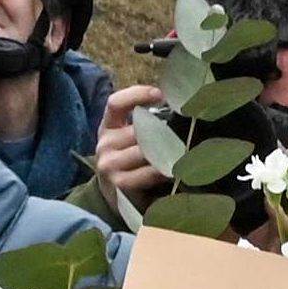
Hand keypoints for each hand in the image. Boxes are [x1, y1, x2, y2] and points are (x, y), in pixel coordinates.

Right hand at [92, 81, 169, 202]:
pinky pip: (148, 172)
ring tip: (180, 152)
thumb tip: (173, 106)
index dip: (136, 94)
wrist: (113, 194)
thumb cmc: (127, 160)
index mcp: (108, 126)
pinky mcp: (119, 183)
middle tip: (182, 130)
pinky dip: (163, 170)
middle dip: (162, 130)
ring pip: (145, 150)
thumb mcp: (127, 138)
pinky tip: (171, 170)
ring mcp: (109, 165)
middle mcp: (105, 144)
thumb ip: (143, 123)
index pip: (116, 103)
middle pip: (138, 129)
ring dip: (165, 151)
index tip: (159, 95)